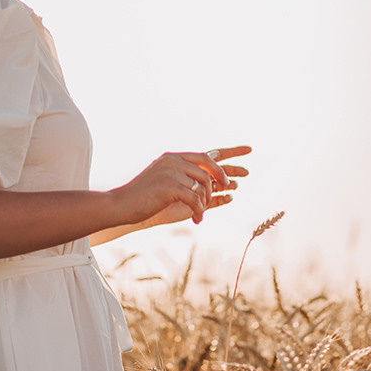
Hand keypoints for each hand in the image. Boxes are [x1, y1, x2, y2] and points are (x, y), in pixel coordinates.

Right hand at [110, 146, 250, 228]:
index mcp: (174, 158)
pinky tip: (197, 219)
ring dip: (205, 202)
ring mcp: (172, 171)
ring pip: (204, 185)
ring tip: (199, 213)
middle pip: (210, 166)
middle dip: (224, 177)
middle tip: (233, 186)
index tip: (249, 150)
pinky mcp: (170, 186)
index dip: (231, 152)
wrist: (121, 205)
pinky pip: (196, 199)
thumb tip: (213, 185)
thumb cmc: (144, 199)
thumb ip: (188, 181)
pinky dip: (199, 211)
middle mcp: (174, 161)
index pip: (208, 153)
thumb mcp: (168, 187)